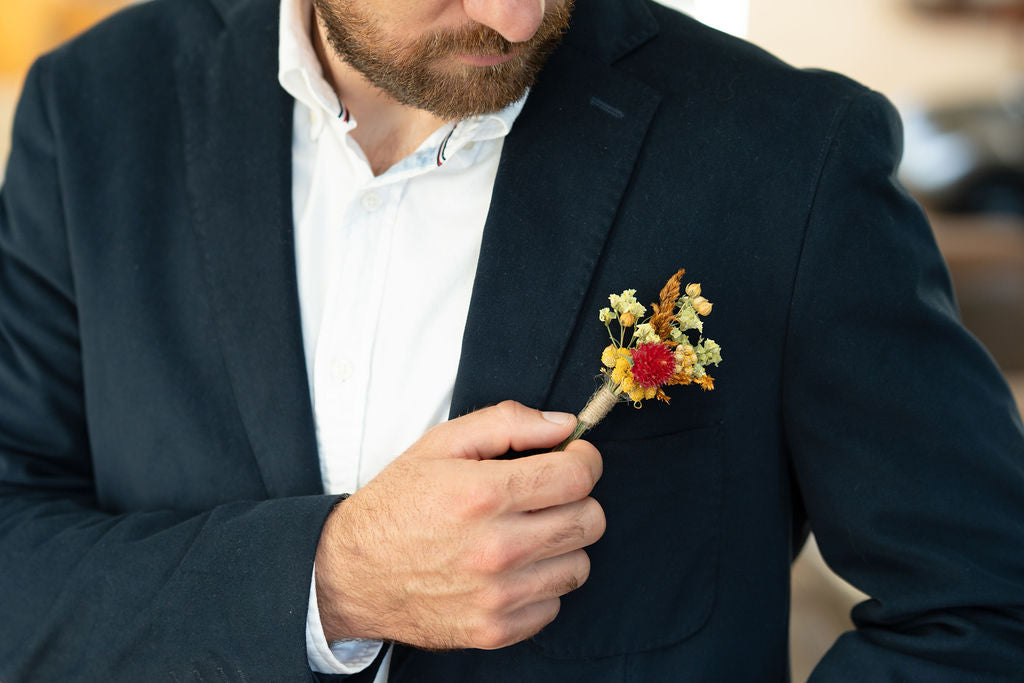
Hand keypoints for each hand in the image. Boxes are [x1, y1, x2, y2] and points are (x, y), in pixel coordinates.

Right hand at [314, 400, 604, 649]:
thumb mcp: (441, 444)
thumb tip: (564, 426)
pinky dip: (540, 585)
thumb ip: (507, 423)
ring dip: (561, 545)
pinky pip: (553, 605)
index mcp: (484, 494)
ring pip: (579, 565)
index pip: (578, 476)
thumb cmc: (397, 505)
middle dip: (577, 499)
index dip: (583, 459)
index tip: (572, 458)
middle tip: (548, 494)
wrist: (350, 573)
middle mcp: (496, 547)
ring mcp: (498, 595)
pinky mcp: (495, 630)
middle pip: (589, 520)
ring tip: (526, 532)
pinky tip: (512, 568)